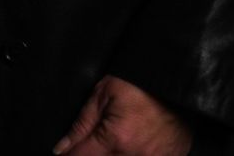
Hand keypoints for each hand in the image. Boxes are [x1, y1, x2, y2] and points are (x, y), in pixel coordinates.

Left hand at [53, 75, 192, 155]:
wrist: (172, 84)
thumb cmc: (136, 85)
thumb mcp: (101, 96)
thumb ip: (81, 126)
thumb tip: (61, 148)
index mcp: (115, 138)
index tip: (63, 153)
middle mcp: (135, 155)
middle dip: (91, 154)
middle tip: (93, 141)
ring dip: (111, 154)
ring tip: (115, 139)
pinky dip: (130, 155)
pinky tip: (128, 146)